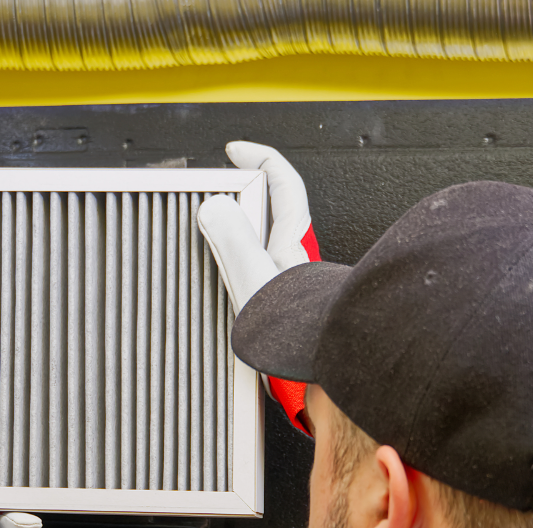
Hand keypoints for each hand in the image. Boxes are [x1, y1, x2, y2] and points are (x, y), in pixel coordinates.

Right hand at [196, 142, 320, 431]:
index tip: (235, 150)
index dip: (258, 157)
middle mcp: (294, 256)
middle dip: (242, 199)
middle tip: (213, 196)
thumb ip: (233, 240)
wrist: (322, 372)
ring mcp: (290, 281)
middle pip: (270, 211)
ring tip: (210, 243)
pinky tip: (223, 289)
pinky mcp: (284, 306)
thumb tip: (214, 207)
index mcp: (291, 239)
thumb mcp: (255, 278)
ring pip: (262, 245)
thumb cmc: (301, 332)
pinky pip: (256, 276)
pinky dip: (238, 273)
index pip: (281, 181)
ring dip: (238, 239)